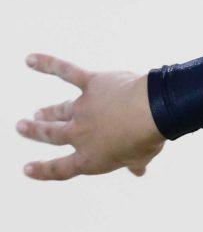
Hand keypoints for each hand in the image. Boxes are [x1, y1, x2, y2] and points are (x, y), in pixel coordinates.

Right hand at [17, 54, 165, 180]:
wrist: (151, 112)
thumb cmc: (148, 138)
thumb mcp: (141, 158)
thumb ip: (136, 164)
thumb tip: (139, 172)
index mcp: (90, 158)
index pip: (61, 168)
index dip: (43, 170)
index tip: (27, 169)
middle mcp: (81, 134)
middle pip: (52, 134)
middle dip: (35, 131)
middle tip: (21, 126)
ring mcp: (84, 108)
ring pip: (60, 110)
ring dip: (47, 111)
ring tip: (36, 112)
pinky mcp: (92, 84)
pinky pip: (67, 72)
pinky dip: (48, 64)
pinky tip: (31, 59)